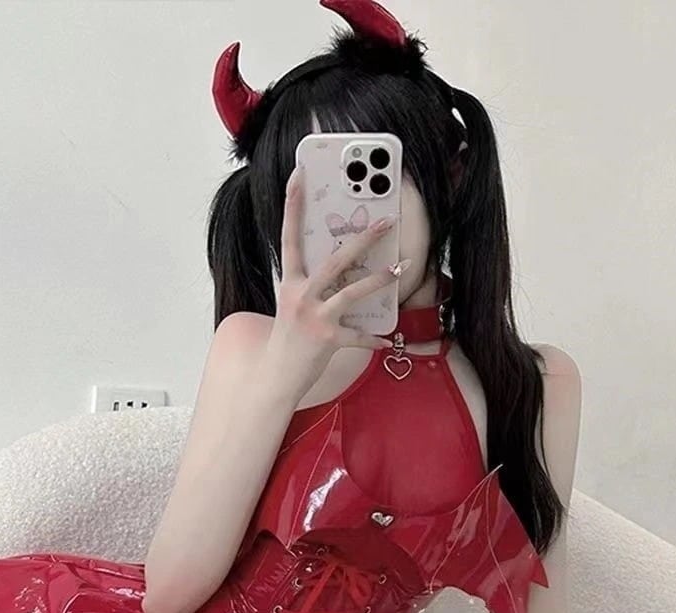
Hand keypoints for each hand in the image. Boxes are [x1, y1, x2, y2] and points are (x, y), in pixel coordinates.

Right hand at [263, 164, 409, 401]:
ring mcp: (314, 318)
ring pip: (351, 292)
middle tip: (386, 221)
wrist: (276, 376)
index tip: (299, 174)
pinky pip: (358, 336)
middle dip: (362, 239)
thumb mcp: (293, 305)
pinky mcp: (327, 341)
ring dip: (378, 280)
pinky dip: (374, 339)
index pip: (289, 237)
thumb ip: (312, 284)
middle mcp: (300, 296)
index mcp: (289, 283)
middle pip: (334, 260)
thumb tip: (343, 266)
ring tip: (399, 268)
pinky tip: (388, 341)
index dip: (293, 205)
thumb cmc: (289, 339)